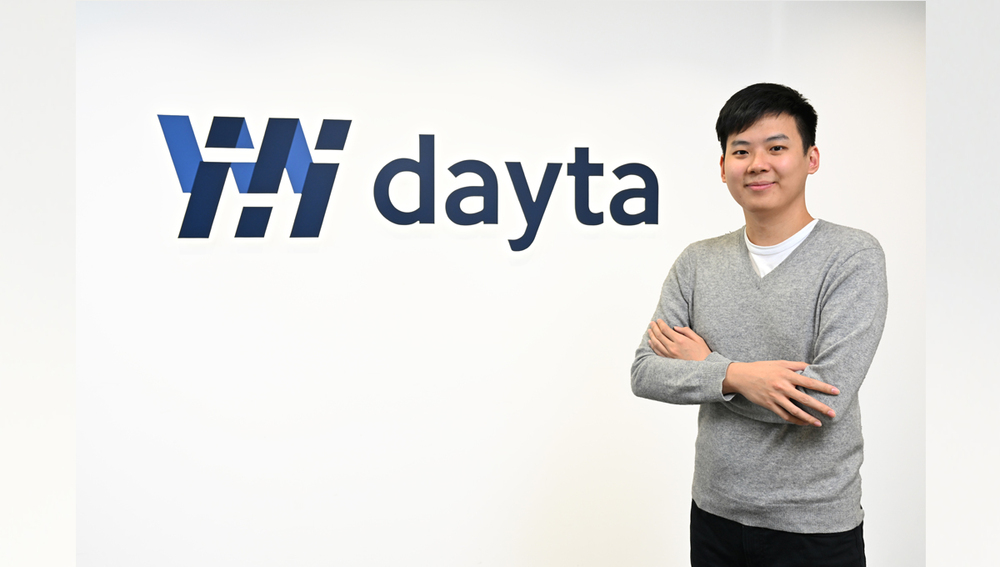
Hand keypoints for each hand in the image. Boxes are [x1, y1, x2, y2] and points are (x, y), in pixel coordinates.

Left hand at [647, 320, 710, 360]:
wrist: (703, 369)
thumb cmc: (703, 354)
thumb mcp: (698, 339)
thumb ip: (686, 331)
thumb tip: (675, 328)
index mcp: (680, 341)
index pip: (666, 330)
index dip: (660, 324)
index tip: (658, 320)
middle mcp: (673, 348)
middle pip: (659, 336)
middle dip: (654, 328)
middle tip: (652, 323)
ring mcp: (670, 355)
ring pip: (656, 344)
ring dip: (651, 336)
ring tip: (649, 331)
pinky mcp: (669, 361)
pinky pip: (658, 352)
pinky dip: (653, 346)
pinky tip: (650, 342)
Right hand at [722, 361, 839, 426]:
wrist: (741, 376)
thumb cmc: (762, 368)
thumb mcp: (779, 363)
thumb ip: (796, 365)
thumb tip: (811, 367)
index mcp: (786, 375)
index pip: (809, 382)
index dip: (823, 387)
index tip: (836, 392)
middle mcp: (782, 387)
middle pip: (805, 399)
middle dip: (820, 407)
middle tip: (832, 414)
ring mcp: (775, 397)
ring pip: (795, 410)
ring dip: (808, 418)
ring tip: (819, 423)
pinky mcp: (769, 405)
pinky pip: (784, 415)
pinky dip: (795, 420)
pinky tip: (803, 423)